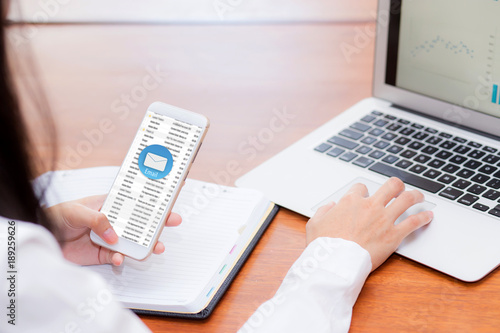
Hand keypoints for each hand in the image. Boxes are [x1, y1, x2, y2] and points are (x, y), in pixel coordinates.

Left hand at [46, 195, 181, 265]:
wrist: (44, 238)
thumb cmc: (56, 217)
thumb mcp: (76, 211)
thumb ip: (97, 219)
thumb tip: (114, 232)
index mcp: (109, 204)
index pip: (135, 198)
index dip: (152, 196)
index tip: (169, 193)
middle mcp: (113, 221)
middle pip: (141, 221)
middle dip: (159, 221)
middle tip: (173, 220)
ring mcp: (110, 238)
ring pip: (134, 241)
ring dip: (147, 244)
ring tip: (157, 247)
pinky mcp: (104, 254)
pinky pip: (119, 257)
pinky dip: (122, 259)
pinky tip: (120, 258)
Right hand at [305, 177, 432, 270]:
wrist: (336, 263)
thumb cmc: (324, 245)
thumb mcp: (314, 223)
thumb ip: (323, 211)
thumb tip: (331, 206)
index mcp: (350, 201)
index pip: (362, 187)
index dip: (364, 191)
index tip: (366, 196)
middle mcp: (369, 206)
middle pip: (390, 186)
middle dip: (397, 185)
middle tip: (399, 188)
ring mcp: (383, 219)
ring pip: (406, 199)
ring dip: (415, 196)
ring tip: (419, 197)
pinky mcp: (393, 235)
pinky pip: (414, 222)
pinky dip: (423, 218)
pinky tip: (428, 216)